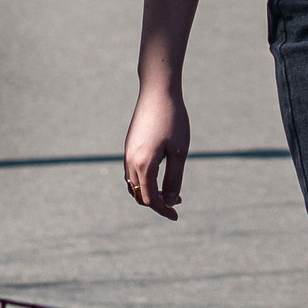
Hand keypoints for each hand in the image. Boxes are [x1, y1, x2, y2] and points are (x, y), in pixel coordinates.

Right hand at [123, 85, 191, 218]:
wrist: (157, 91)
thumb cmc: (173, 119)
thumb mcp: (179, 151)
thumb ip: (174, 178)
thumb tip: (171, 200)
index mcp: (143, 165)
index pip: (150, 199)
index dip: (163, 210)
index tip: (176, 215)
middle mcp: (130, 162)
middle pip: (140, 195)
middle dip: (157, 203)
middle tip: (178, 203)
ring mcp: (127, 153)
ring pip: (134, 185)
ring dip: (149, 192)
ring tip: (169, 192)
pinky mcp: (129, 146)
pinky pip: (132, 173)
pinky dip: (143, 182)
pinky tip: (158, 177)